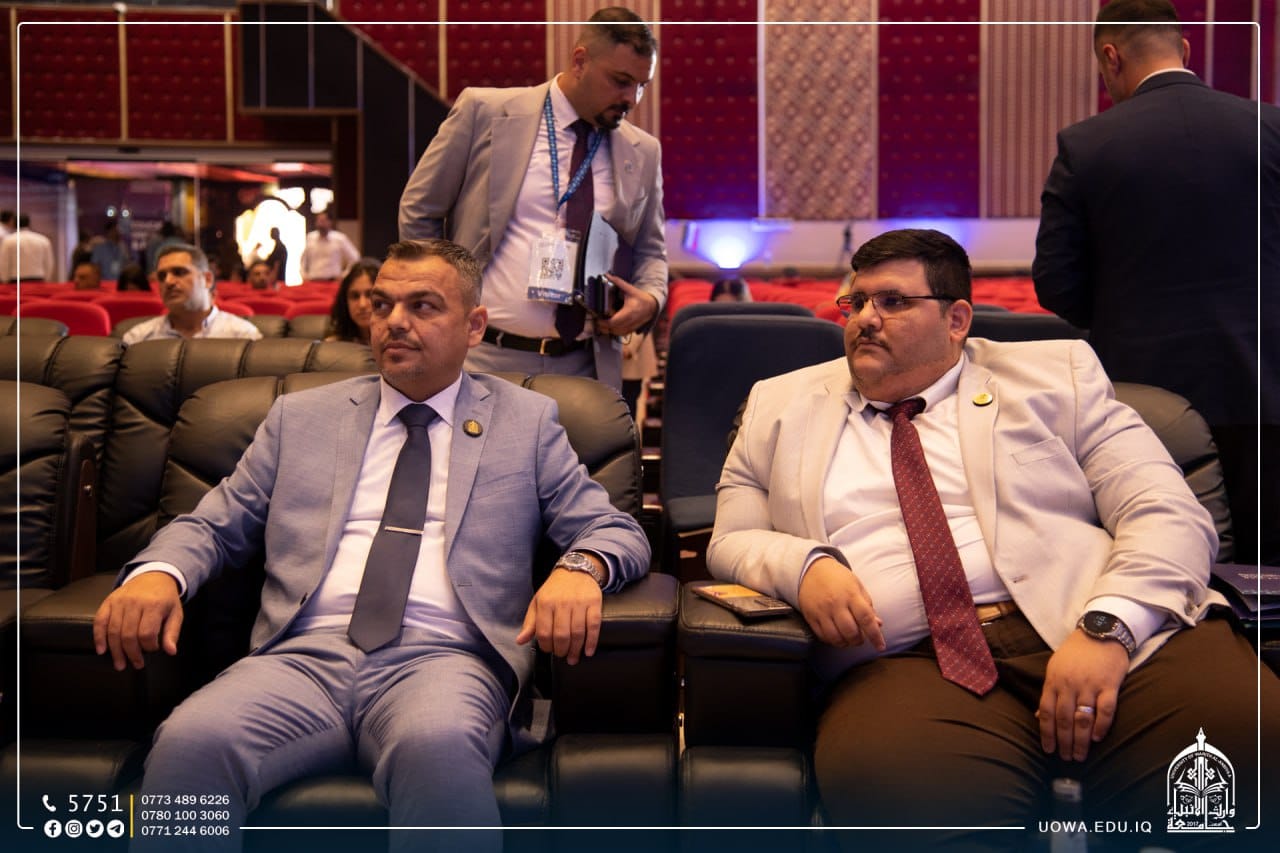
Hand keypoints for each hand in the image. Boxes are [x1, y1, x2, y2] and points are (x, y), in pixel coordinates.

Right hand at [92, 572, 183, 670]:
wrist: (153, 576)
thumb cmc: (165, 598)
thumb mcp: (176, 613)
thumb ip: (172, 632)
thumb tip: (171, 651)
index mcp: (154, 605)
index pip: (147, 633)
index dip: (149, 647)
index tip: (152, 650)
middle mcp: (134, 602)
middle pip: (128, 635)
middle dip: (131, 654)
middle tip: (135, 664)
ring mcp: (119, 601)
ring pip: (113, 631)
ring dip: (115, 651)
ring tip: (120, 664)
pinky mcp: (109, 601)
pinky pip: (100, 621)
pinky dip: (99, 637)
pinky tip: (102, 650)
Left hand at [516, 565, 604, 665]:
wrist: (576, 570)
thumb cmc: (554, 589)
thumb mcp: (537, 602)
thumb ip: (530, 623)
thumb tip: (520, 641)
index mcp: (545, 603)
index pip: (544, 632)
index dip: (546, 646)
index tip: (549, 650)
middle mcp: (562, 603)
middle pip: (561, 635)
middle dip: (561, 650)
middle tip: (562, 655)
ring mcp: (579, 603)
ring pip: (577, 633)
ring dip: (575, 650)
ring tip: (573, 658)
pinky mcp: (594, 603)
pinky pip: (593, 625)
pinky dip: (591, 641)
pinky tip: (588, 651)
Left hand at [595, 275, 657, 336]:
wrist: (652, 305)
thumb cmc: (640, 297)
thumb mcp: (629, 289)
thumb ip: (618, 282)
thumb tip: (607, 275)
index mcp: (629, 311)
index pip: (614, 322)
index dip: (604, 322)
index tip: (598, 319)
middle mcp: (631, 321)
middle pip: (614, 329)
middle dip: (604, 327)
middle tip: (598, 321)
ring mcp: (632, 326)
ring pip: (617, 333)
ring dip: (609, 330)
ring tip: (603, 324)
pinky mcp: (632, 329)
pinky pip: (621, 334)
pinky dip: (615, 331)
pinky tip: (611, 326)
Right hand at [796, 557, 884, 650]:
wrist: (812, 569)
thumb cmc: (838, 579)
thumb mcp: (857, 586)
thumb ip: (868, 606)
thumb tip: (878, 625)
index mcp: (851, 594)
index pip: (866, 618)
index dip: (875, 635)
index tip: (881, 646)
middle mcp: (836, 603)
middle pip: (850, 631)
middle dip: (858, 641)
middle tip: (860, 638)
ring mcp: (822, 611)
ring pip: (835, 637)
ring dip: (845, 643)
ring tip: (848, 639)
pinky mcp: (811, 616)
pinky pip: (822, 635)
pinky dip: (832, 640)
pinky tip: (836, 636)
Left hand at [1037, 629, 1129, 760]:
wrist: (1100, 632)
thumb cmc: (1076, 653)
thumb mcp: (1055, 668)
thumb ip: (1049, 692)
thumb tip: (1038, 715)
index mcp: (1054, 681)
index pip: (1046, 712)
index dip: (1047, 733)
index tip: (1048, 750)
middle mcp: (1070, 685)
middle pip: (1064, 719)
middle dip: (1063, 742)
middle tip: (1066, 758)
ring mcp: (1090, 685)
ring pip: (1083, 718)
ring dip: (1080, 740)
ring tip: (1079, 755)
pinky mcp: (1110, 685)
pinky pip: (1105, 710)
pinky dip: (1101, 726)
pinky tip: (1096, 738)